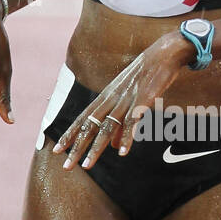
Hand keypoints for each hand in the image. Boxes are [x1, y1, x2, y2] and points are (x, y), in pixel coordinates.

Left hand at [54, 31, 190, 169]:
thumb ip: (121, 125)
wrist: (163, 54)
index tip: (57, 150)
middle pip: (90, 126)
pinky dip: (127, 138)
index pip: (82, 119)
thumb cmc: (146, 77)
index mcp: (106, 97)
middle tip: (66, 165)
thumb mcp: (129, 100)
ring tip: (87, 165)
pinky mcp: (142, 99)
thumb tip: (115, 147)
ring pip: (107, 127)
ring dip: (96, 148)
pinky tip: (123, 152)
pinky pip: (132, 121)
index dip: (70, 135)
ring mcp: (125, 99)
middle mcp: (111, 99)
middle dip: (77, 147)